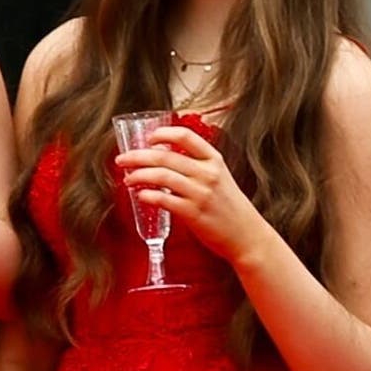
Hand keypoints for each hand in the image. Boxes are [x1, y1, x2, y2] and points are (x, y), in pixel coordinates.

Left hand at [115, 123, 270, 276]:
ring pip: (161, 176)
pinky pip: (164, 199)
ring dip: (138, 175)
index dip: (163, 133)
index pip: (185, 136)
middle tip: (122, 160)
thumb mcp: (220, 177)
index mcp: (214, 160)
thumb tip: (160, 155)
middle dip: (137, 156)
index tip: (148, 138)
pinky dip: (148, 196)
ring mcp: (201, 193)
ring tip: (128, 179)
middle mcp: (208, 173)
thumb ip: (196, 165)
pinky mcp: (194, 213)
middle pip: (164, 156)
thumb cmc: (229, 206)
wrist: (248, 236)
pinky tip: (141, 196)